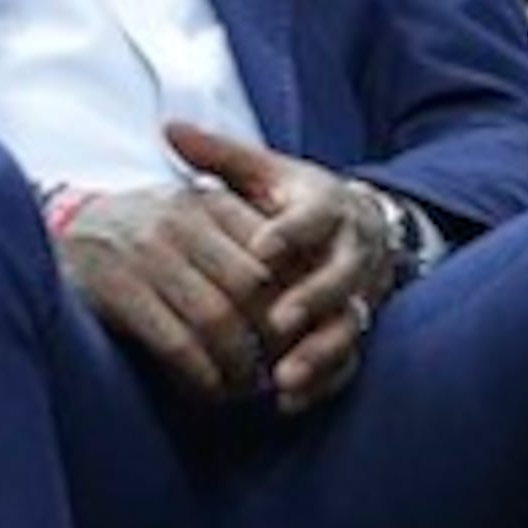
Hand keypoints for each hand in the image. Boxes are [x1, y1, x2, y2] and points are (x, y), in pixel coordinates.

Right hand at [53, 177, 281, 400]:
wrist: (61, 227)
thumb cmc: (142, 231)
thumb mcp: (188, 211)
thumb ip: (237, 233)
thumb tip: (301, 284)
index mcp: (205, 200)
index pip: (272, 252)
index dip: (294, 300)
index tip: (300, 334)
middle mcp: (178, 220)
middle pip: (252, 289)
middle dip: (272, 338)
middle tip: (280, 369)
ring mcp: (145, 253)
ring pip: (217, 320)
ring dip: (239, 366)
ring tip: (244, 388)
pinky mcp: (116, 289)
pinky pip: (176, 343)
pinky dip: (200, 376)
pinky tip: (206, 391)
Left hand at [168, 120, 393, 412]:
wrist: (356, 227)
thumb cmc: (292, 199)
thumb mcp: (262, 171)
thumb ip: (218, 155)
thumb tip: (167, 126)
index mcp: (327, 207)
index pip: (315, 217)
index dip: (292, 232)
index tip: (262, 249)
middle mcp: (351, 251)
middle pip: (341, 277)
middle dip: (311, 300)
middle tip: (275, 322)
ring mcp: (360, 294)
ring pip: (348, 326)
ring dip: (318, 352)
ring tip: (282, 377)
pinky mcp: (357, 327)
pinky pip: (348, 361)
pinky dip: (322, 382)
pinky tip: (288, 402)